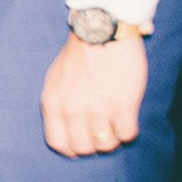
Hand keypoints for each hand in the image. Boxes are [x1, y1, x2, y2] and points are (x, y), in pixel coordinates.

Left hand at [41, 33, 145, 156]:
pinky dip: (129, 131)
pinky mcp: (123, 105)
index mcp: (53, 103)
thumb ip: (59, 103)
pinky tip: (127, 118)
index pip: (58, 143)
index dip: (72, 148)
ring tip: (115, 124)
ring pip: (106, 145)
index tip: (82, 142)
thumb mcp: (55, 79)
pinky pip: (127, 135)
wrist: (101, 32)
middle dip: (94, 144)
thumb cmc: (79, 54)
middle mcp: (72, 110)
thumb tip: (66, 127)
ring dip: (113, 138)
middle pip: (83, 148)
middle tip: (102, 132)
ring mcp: (98, 109)